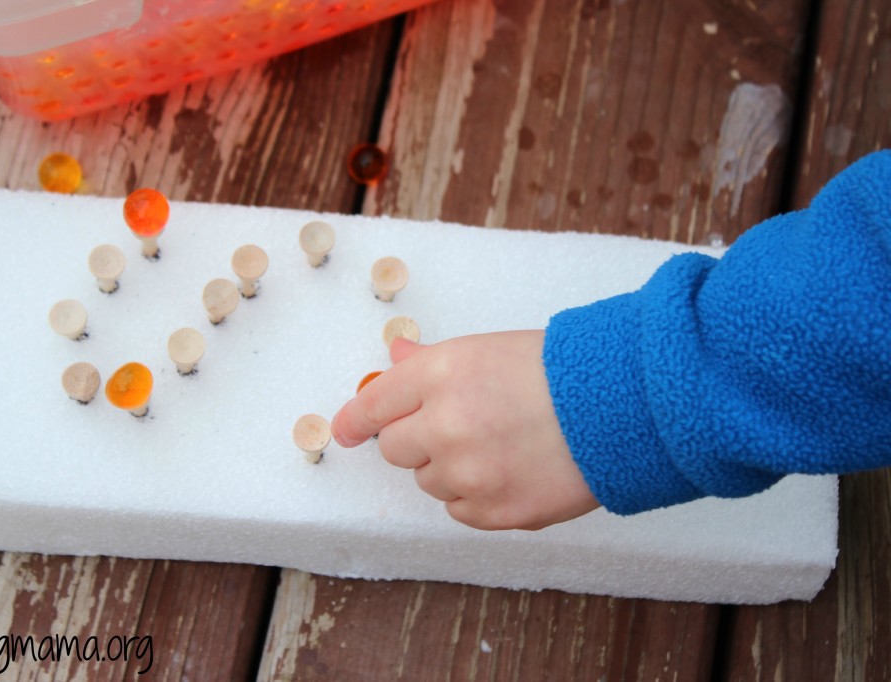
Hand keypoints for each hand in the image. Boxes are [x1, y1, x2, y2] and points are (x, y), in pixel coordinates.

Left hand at [331, 331, 599, 529]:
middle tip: (456, 425)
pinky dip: (477, 496)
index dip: (355, 419)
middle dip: (415, 439)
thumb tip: (394, 360)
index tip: (343, 430)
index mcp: (441, 375)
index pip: (375, 403)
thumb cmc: (559, 371)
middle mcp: (446, 425)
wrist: (622, 407)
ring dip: (450, 468)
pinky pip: (460, 511)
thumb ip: (432, 363)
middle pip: (395, 450)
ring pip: (429, 482)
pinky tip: (511, 470)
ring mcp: (470, 473)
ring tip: (499, 444)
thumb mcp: (487, 350)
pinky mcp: (496, 512)